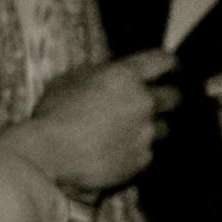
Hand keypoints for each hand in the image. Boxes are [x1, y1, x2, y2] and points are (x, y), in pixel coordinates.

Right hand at [2, 49, 178, 196]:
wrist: (47, 155)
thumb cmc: (51, 114)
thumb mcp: (67, 81)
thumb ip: (97, 75)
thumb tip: (110, 74)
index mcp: (125, 76)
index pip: (163, 61)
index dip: (169, 64)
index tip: (169, 69)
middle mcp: (144, 102)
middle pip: (174, 97)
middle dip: (164, 100)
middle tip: (148, 105)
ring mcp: (146, 133)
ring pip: (163, 128)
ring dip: (149, 128)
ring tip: (126, 134)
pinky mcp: (142, 160)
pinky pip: (146, 153)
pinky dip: (135, 152)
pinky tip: (114, 154)